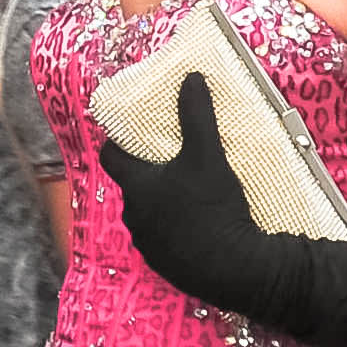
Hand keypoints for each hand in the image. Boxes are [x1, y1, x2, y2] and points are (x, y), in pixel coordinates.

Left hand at [99, 75, 346, 346]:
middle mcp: (134, 217)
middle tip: (172, 159)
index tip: (132, 133)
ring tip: (190, 192)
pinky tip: (201, 225)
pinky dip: (176, 230)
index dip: (117, 141)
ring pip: (148, 215)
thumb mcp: (207, 155)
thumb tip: (191, 78)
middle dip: (148, 173)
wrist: (235, 269)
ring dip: (163, 203)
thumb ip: (197, 116)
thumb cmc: (213, 208)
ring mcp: (149, 245)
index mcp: (136, 187)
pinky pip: (165, 241)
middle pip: (133, 186)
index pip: (111, 156)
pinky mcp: (167, 267)